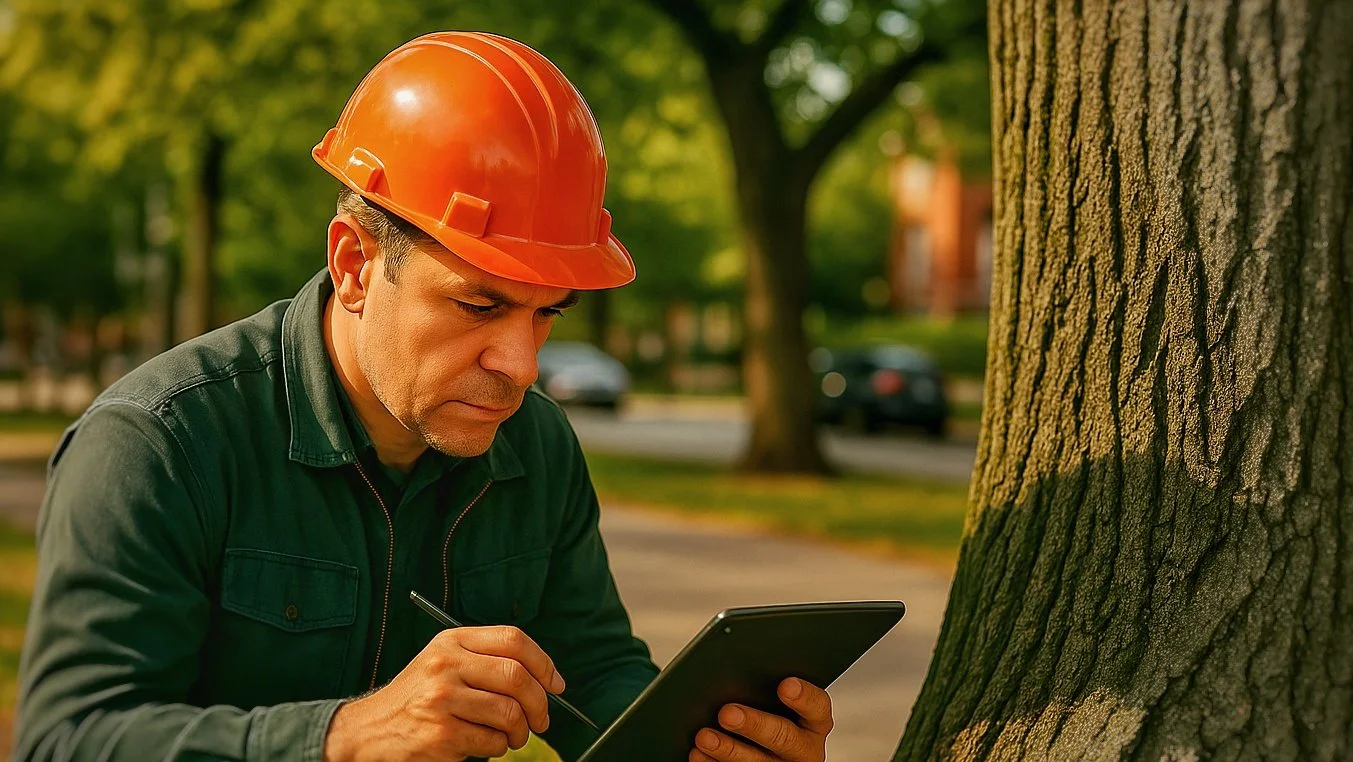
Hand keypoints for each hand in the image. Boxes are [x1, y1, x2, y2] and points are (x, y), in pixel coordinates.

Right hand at [323, 626, 566, 761]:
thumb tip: (545, 680)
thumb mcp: (443, 663)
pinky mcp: (440, 734)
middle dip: (539, 703)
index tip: (555, 684)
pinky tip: (483, 745)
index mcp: (452, 641)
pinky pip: (492, 742)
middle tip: (541, 719)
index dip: (543, 663)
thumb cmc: (416, 698)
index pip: (513, 640)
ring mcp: (442, 699)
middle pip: (517, 676)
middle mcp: (446, 665)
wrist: (368, 730)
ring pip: (509, 713)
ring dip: (519, 732)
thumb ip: (485, 661)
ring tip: (511, 736)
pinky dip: (497, 748)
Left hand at [689, 677, 832, 761]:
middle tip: (727, 713)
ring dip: (729, 750)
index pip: (817, 707)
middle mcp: (804, 749)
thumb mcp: (776, 700)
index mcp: (813, 722)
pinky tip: (699, 754)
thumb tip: (736, 668)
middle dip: (755, 725)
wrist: (762, 744)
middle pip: (785, 738)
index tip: (785, 685)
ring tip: (704, 737)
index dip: (803, 697)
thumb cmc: (767, 711)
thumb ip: (766, 687)